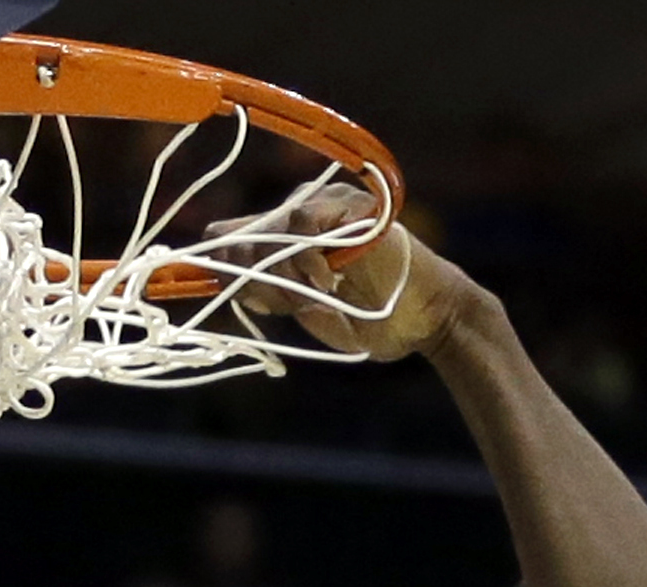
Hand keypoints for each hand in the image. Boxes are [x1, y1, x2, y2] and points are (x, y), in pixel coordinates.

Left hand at [204, 185, 489, 361]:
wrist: (428, 319)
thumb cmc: (371, 320)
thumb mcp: (307, 312)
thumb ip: (271, 295)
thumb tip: (229, 281)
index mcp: (290, 238)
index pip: (235, 235)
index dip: (220, 260)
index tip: (218, 284)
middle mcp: (305, 213)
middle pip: (245, 234)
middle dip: (245, 273)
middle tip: (274, 301)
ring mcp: (331, 205)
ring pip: (272, 229)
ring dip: (277, 271)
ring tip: (307, 297)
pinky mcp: (353, 206)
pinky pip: (305, 222)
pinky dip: (305, 256)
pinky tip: (324, 281)